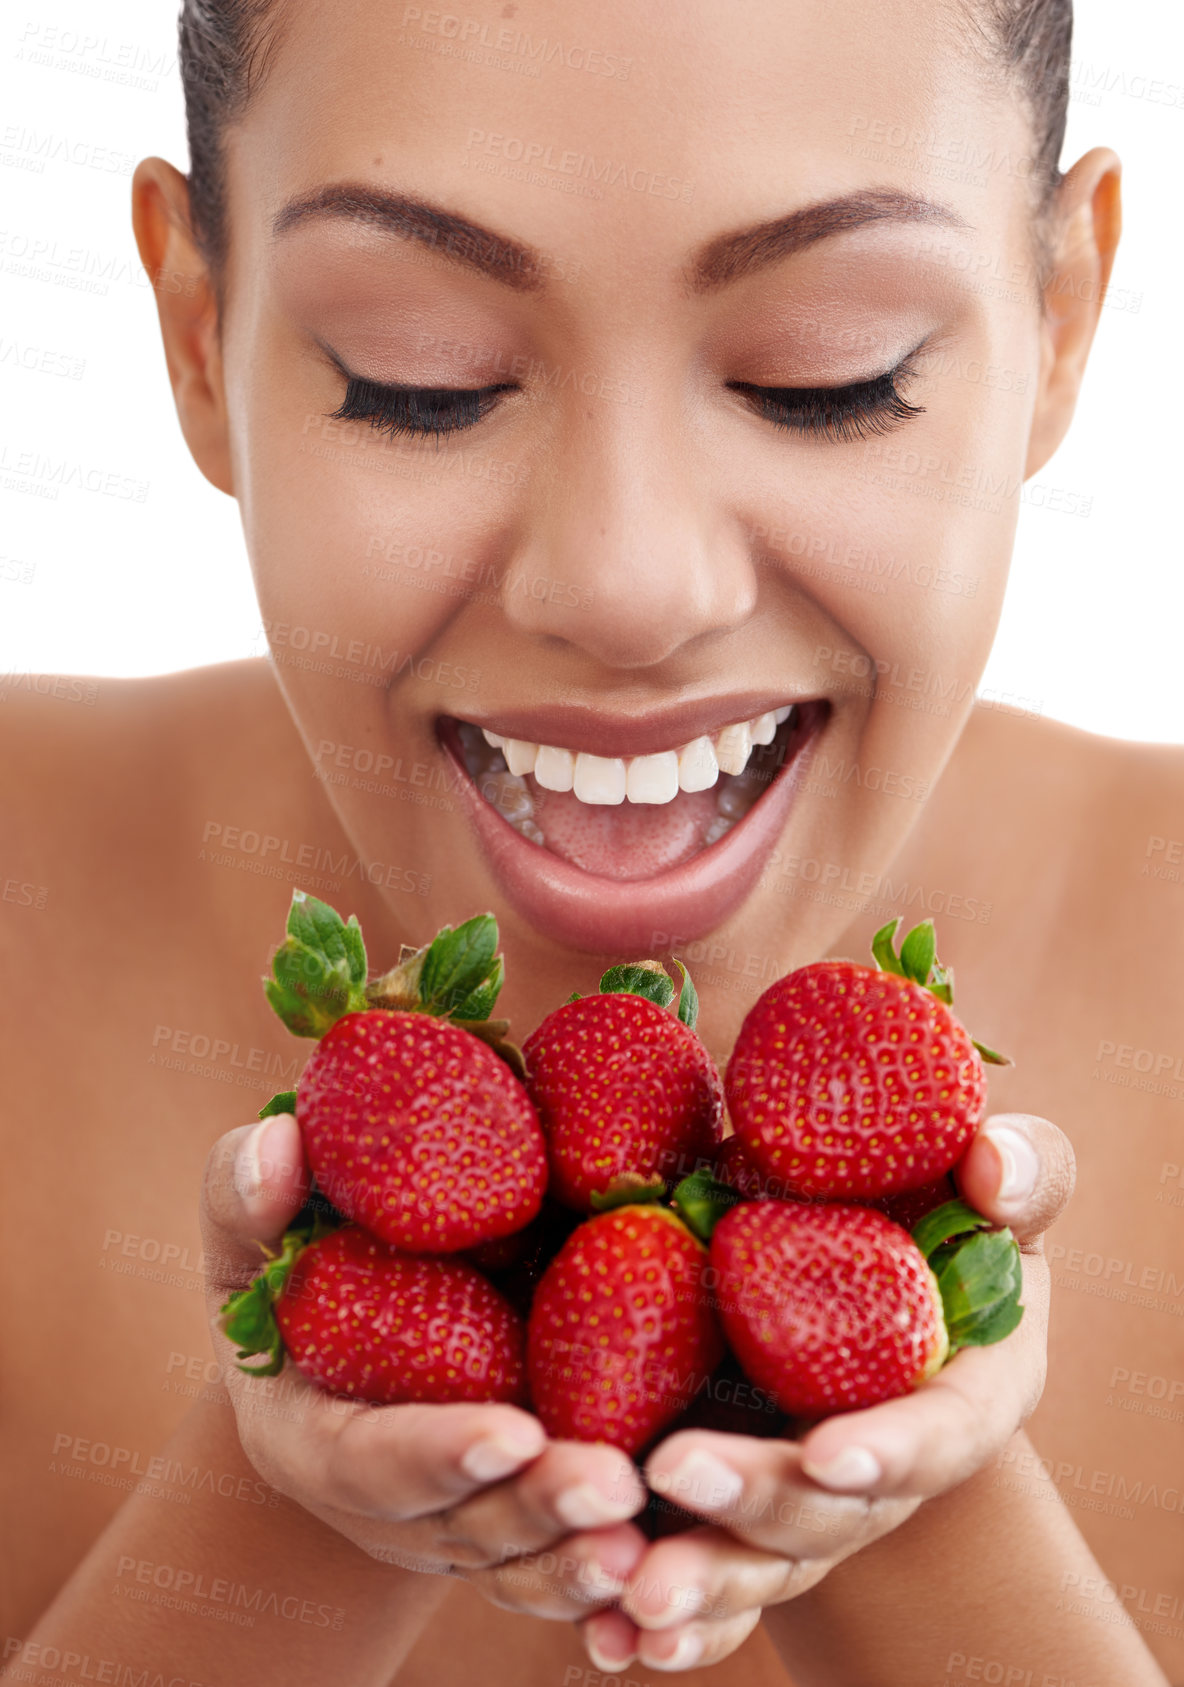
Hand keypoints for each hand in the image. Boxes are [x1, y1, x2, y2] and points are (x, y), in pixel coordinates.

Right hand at [201, 1113, 648, 1618]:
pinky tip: (667, 1555)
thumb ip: (247, 1194)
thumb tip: (280, 1143)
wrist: (338, 1343)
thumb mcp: (248, 1235)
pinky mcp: (517, 1522)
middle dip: (535, 1508)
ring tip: (647, 1539)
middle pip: (466, 1525)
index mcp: (314, 1438)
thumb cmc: (287, 1270)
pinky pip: (561, 1561)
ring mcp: (457, 1526)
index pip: (373, 1459)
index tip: (512, 1434)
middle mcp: (390, 1505)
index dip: (438, 1451)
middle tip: (611, 1484)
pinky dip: (609, 1573)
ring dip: (583, 1558)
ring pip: (522, 1562)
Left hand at [580, 1112, 1075, 1672]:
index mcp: (964, 1392)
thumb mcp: (990, 1185)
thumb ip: (1019, 1168)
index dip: (892, 1451)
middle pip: (832, 1511)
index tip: (829, 1452)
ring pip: (763, 1561)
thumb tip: (994, 1170)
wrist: (864, 1254)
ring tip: (633, 1593)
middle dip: (758, 1503)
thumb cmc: (941, 1208)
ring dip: (704, 1581)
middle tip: (675, 1470)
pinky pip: (715, 1579)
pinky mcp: (744, 1511)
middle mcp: (887, 1468)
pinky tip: (611, 1637)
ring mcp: (812, 1500)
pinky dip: (672, 1620)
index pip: (941, 1436)